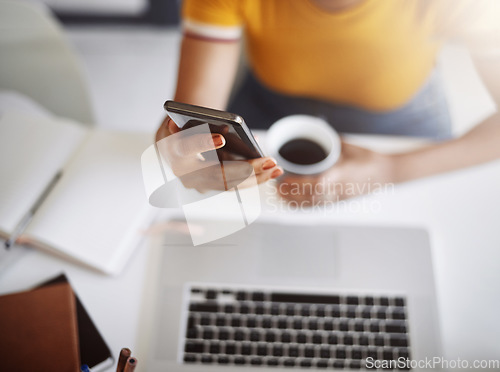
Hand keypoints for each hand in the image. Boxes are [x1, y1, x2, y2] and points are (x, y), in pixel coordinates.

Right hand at [155, 117, 282, 191]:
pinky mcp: (209, 187)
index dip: (203, 143)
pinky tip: (271, 173)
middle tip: (269, 160)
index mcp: (173, 148)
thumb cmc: (185, 125)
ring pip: (228, 185)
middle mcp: (183, 171)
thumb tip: (229, 126)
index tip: (222, 138)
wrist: (173, 142)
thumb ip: (203, 120)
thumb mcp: (190, 118)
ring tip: (276, 169)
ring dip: (256, 178)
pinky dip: (253, 180)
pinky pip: (233, 186)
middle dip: (246, 168)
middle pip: (216, 174)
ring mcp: (196, 183)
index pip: (186, 147)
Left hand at [277, 142, 395, 203]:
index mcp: (339, 175)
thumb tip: (314, 131)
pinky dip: (303, 205)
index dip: (297, 184)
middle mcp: (337, 189)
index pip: (314, 183)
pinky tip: (293, 202)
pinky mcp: (338, 201)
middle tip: (276, 187)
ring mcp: (337, 197)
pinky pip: (317, 206)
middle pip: (309, 196)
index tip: (283, 180)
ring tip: (280, 195)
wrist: (386, 173)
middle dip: (291, 194)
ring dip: (294, 201)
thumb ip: (330, 142)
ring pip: (312, 203)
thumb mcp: (347, 146)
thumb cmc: (368, 159)